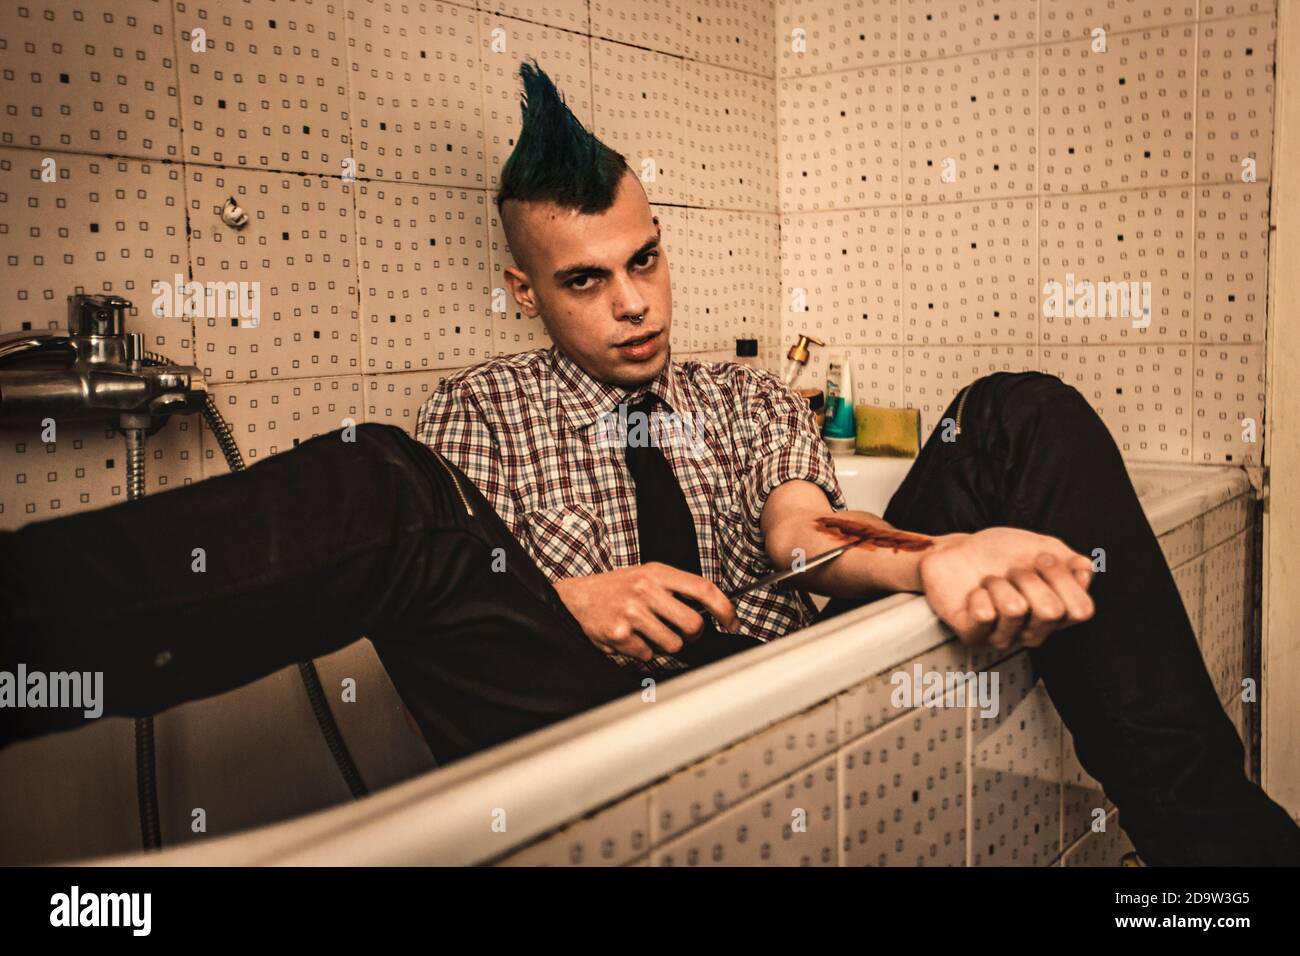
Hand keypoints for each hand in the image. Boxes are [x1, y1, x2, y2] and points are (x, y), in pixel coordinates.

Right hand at [553, 563, 739, 661]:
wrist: (575, 599)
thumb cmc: (615, 589)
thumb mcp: (646, 576)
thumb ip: (676, 589)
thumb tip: (711, 611)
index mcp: (657, 572)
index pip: (704, 589)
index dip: (725, 609)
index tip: (732, 622)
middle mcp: (646, 590)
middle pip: (693, 624)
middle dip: (692, 636)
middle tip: (681, 633)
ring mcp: (632, 612)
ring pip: (673, 644)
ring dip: (664, 645)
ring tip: (647, 631)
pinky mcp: (620, 634)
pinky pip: (648, 655)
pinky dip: (642, 651)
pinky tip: (630, 637)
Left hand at [917, 528, 1095, 648]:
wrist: (958, 550)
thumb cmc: (1000, 553)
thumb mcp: (1043, 547)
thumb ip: (1072, 562)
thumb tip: (1085, 573)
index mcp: (1057, 613)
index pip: (1081, 609)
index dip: (1061, 577)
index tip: (1041, 559)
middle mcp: (1034, 630)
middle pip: (1050, 612)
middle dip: (1028, 578)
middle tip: (1013, 571)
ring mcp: (1004, 636)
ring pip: (1015, 610)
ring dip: (1000, 583)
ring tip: (992, 581)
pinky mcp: (973, 635)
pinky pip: (984, 614)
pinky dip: (978, 592)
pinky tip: (975, 593)